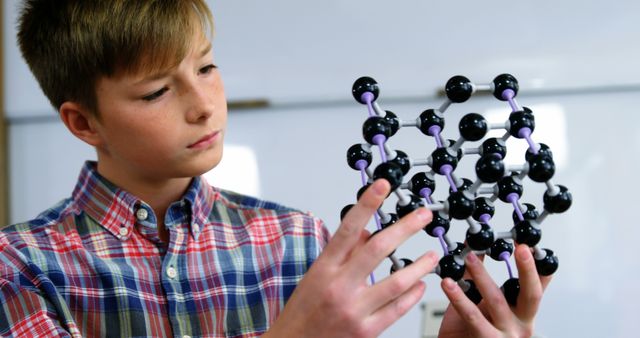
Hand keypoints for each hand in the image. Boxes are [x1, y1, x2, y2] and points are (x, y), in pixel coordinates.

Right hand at [265, 179, 438, 337]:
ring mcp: (354, 310)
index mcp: (324, 268)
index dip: (367, 204)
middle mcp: (339, 287)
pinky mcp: (366, 331)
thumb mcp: (316, 275)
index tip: (383, 186)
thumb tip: (368, 230)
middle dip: (405, 228)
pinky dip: (413, 295)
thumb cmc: (303, 310)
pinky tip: (421, 285)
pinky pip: (397, 310)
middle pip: (378, 249)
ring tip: (432, 254)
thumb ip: (342, 253)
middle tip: (423, 215)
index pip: (348, 228)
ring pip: (396, 282)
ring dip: (420, 266)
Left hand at [438, 245, 551, 337]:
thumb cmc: (470, 332)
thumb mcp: (482, 302)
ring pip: (496, 301)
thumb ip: (480, 278)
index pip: (537, 287)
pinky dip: (458, 297)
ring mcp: (505, 334)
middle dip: (527, 270)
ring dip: (482, 275)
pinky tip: (448, 283)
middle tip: (521, 249)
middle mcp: (519, 324)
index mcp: (523, 313)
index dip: (537, 266)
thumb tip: (474, 248)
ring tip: (468, 256)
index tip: (530, 245)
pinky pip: (472, 315)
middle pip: (531, 295)